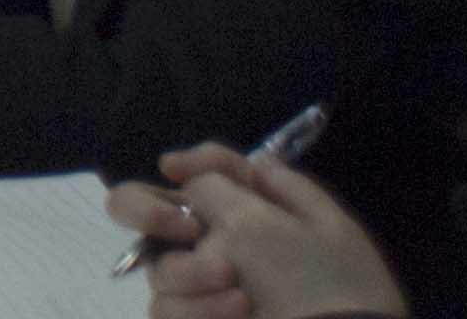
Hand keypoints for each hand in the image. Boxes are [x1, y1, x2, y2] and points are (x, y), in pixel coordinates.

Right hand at [112, 145, 401, 317]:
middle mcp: (214, 249)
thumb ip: (240, 184)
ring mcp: (199, 290)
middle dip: (148, 210)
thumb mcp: (294, 222)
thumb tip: (204, 175)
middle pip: (146, 214)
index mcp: (247, 216)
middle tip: (186, 228)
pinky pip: (165, 308)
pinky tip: (236, 309)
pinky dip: (197, 308)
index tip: (174, 167)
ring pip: (160, 267)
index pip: (203, 174)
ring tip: (236, 289)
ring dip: (193, 273)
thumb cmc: (321, 282)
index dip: (186, 163)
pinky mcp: (191, 318)